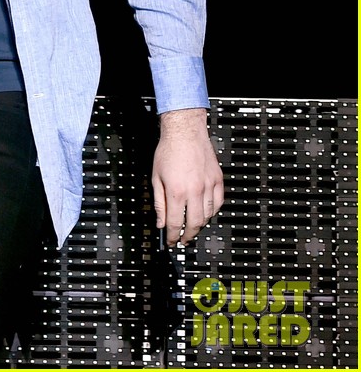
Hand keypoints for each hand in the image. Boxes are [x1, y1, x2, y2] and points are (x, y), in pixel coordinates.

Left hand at [152, 107, 223, 246]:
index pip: (175, 222)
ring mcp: (209, 186)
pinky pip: (219, 203)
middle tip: (183, 240)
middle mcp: (195, 191)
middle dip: (188, 236)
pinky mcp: (218, 181)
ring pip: (208, 216)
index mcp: (176, 191)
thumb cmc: (168, 151)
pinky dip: (212, 212)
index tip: (171, 242)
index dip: (172, 236)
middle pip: (194, 223)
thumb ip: (158, 203)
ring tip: (191, 227)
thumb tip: (160, 222)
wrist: (185, 133)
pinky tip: (205, 213)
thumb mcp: (156, 177)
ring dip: (200, 225)